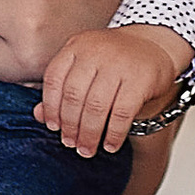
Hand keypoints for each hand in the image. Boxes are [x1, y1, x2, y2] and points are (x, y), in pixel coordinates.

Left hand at [36, 22, 193, 158]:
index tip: (54, 127)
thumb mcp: (84, 66)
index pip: (54, 78)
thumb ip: (62, 88)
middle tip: (71, 144)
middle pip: (74, 96)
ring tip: (87, 149)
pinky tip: (110, 145)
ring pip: (96, 106)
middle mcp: (95, 51)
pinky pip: (122, 112)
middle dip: (70, 126)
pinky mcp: (140, 78)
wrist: (155, 44)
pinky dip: (114, 134)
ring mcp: (119, 63)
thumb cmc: (114, 61)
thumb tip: (39, 115)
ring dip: (89, 134)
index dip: (51, 106)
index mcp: (77, 46)